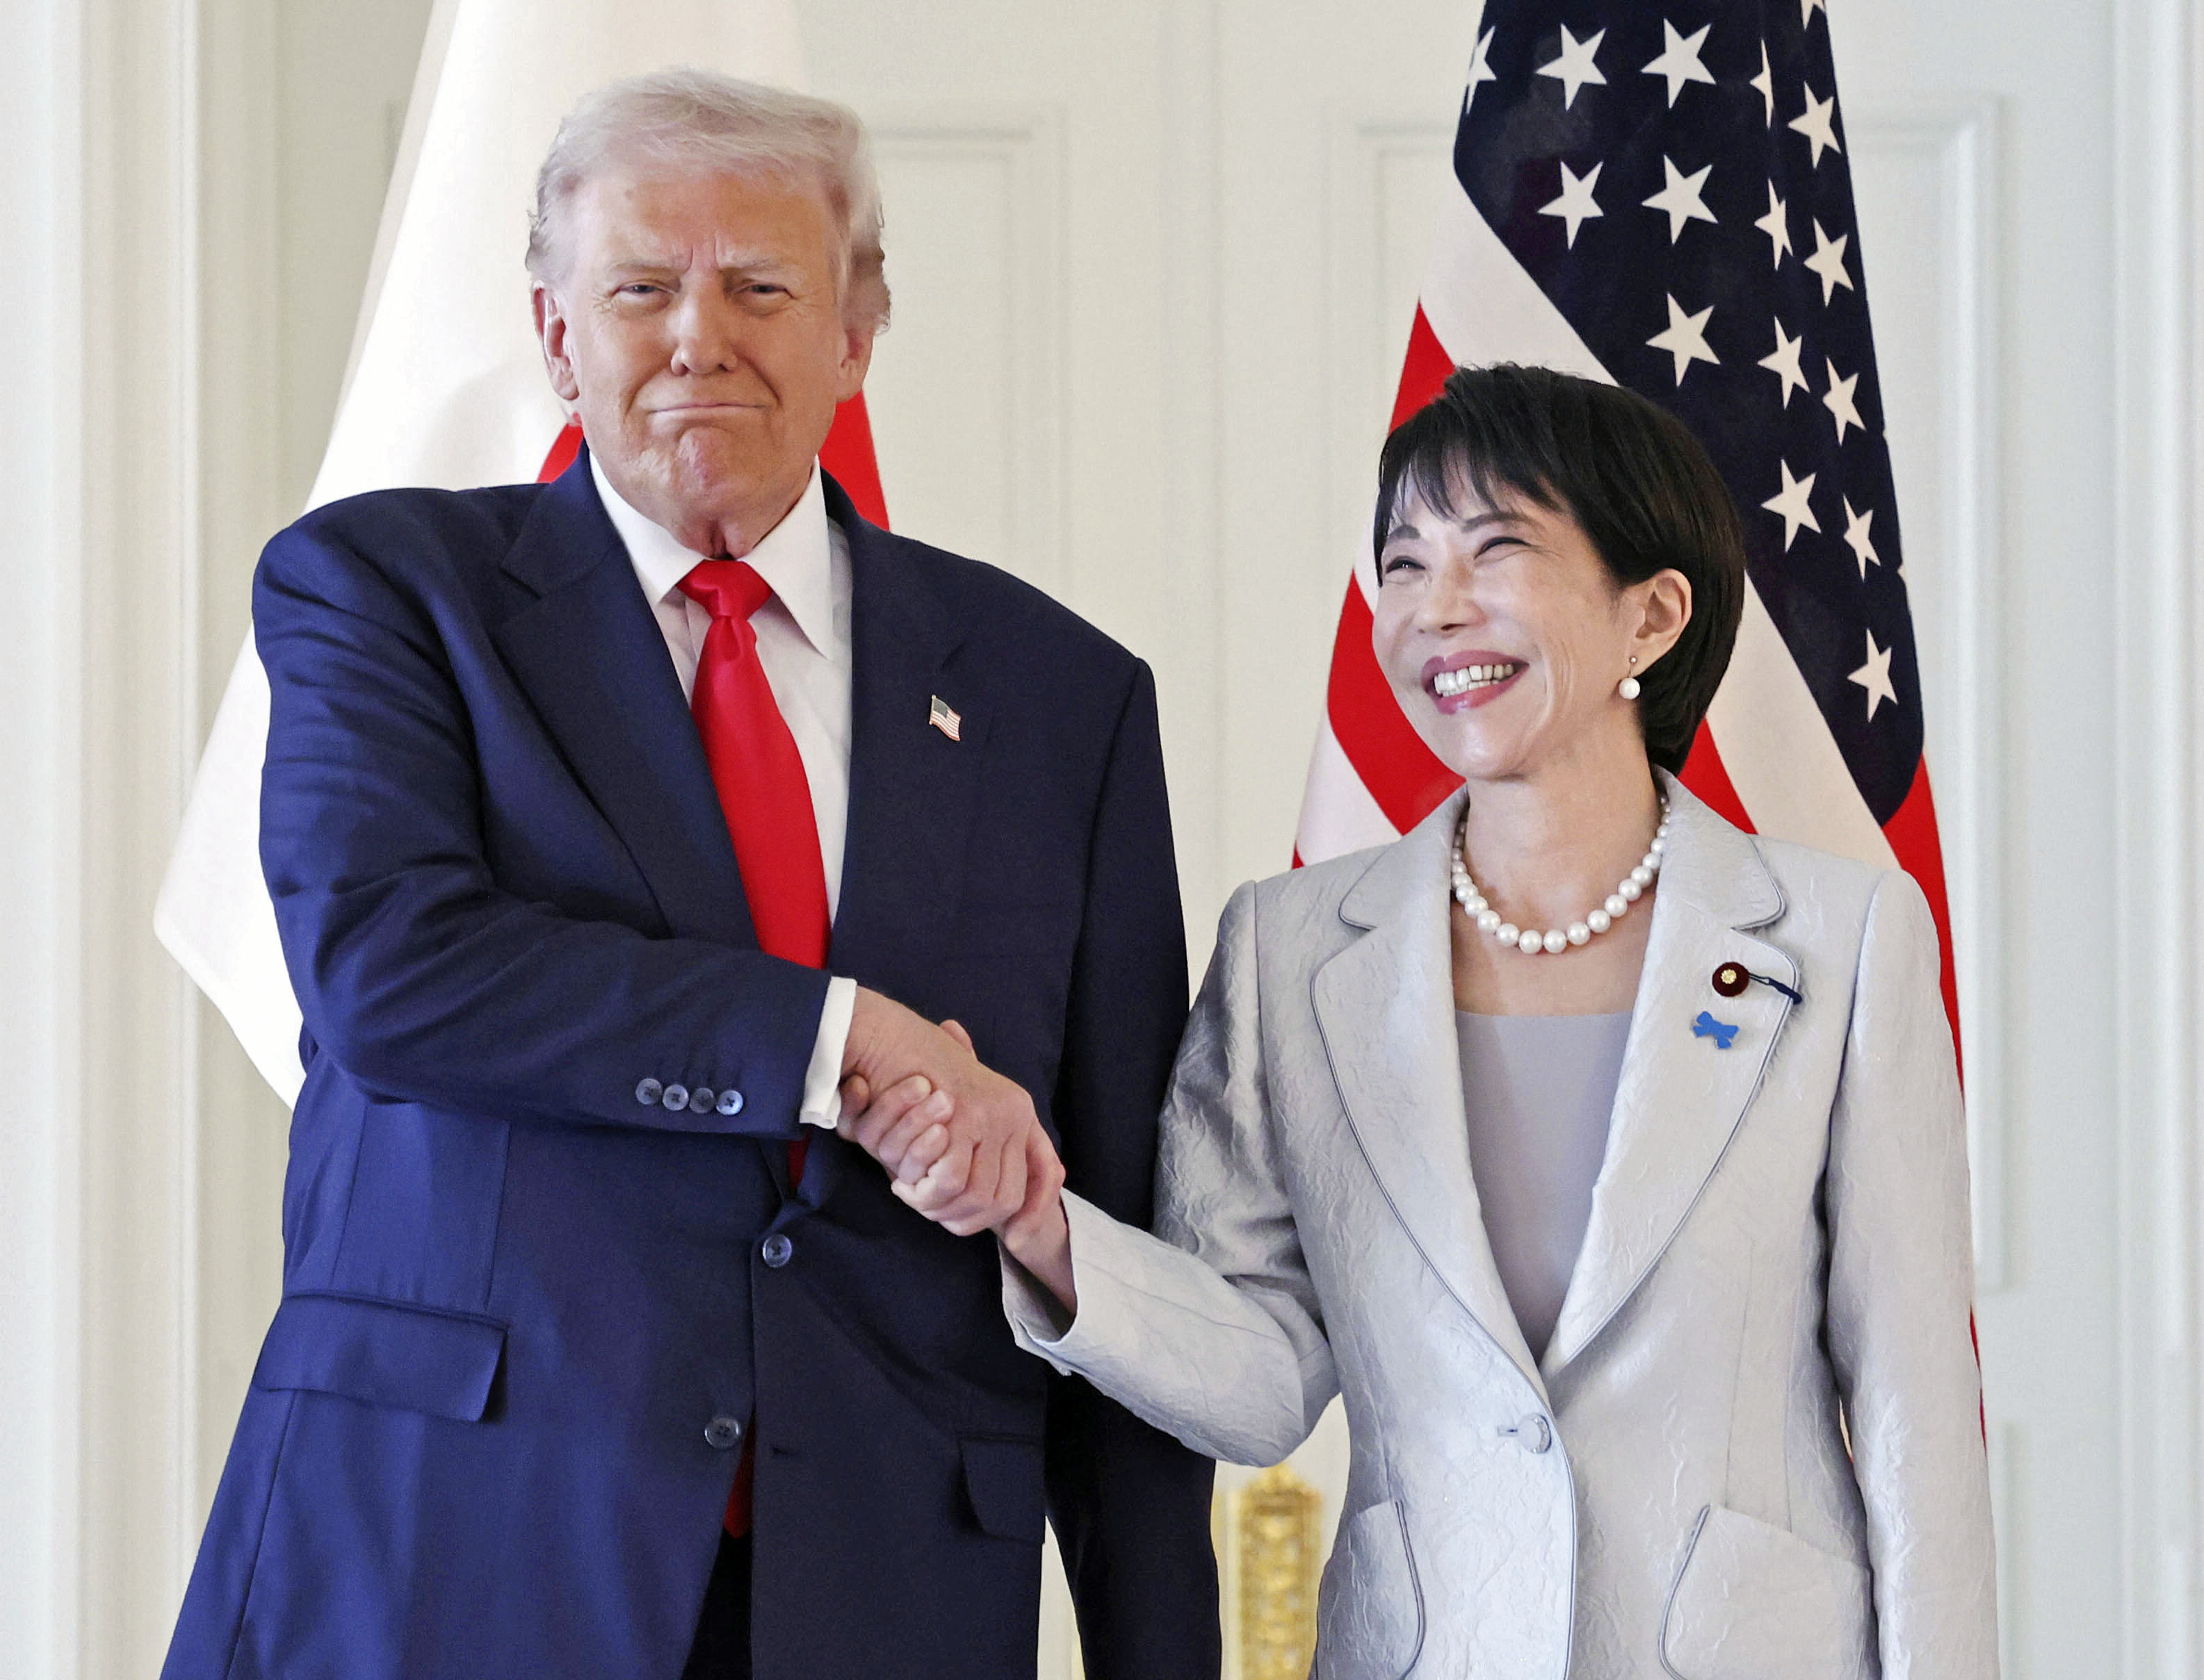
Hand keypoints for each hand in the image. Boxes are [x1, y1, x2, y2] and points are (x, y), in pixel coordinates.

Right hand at [839, 993, 1043, 1237]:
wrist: (889, 1035)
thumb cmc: (922, 1070)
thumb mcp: (963, 1102)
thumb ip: (986, 1139)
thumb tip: (1016, 1208)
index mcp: (1019, 1110)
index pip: (1046, 1173)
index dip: (1035, 1211)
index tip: (1018, 1238)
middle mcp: (1014, 1112)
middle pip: (1007, 1198)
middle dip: (971, 1220)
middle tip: (935, 1213)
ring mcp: (992, 1114)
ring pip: (980, 1195)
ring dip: (944, 1209)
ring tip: (917, 1197)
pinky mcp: (964, 1118)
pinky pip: (954, 1179)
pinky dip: (929, 1194)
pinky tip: (907, 1185)